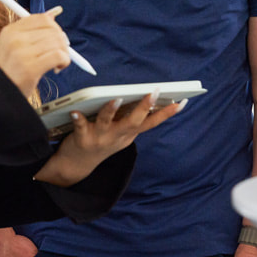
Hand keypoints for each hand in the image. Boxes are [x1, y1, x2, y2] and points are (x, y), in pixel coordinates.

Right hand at [0, 7, 70, 96]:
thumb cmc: (9, 72)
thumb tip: (53, 13)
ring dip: (64, 53)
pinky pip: (59, 55)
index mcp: (10, 31)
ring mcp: (22, 52)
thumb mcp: (14, 46)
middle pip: (52, 30)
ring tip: (57, 63)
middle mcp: (15, 38)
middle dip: (62, 42)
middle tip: (59, 54)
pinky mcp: (30, 68)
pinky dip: (64, 61)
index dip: (55, 28)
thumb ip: (32, 30)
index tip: (56, 39)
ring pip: (57, 42)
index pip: (42, 19)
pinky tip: (57, 68)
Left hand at [34, 91, 185, 185]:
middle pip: (134, 122)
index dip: (167, 113)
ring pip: (107, 122)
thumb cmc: (101, 140)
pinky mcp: (82, 139)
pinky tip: (75, 111)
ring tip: (116, 99)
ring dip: (111, 111)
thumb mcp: (121, 132)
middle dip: (145, 107)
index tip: (182, 102)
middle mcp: (117, 137)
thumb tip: (147, 96)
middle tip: (155, 92)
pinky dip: (78, 118)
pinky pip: (80, 126)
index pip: (151, 122)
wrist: (77, 164)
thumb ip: (131, 117)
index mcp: (129, 134)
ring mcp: (100, 139)